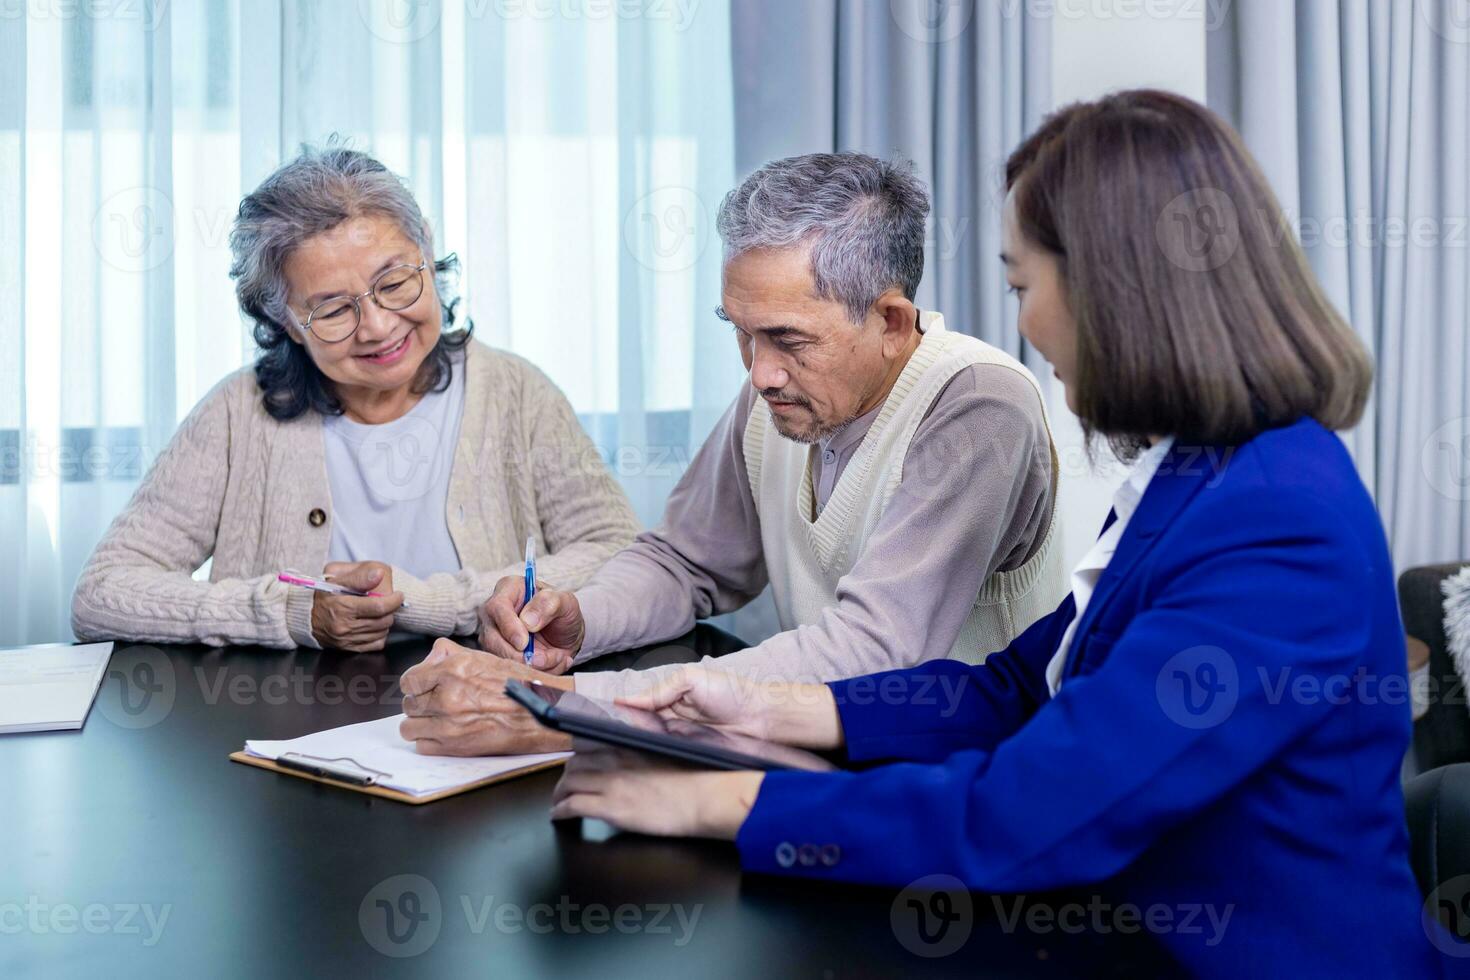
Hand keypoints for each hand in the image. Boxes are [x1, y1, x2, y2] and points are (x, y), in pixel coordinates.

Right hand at [310, 561, 403, 651]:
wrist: (302, 616)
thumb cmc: (321, 595)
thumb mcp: (335, 578)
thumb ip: (359, 576)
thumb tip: (379, 574)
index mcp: (342, 607)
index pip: (379, 606)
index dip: (394, 600)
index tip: (398, 595)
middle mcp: (344, 626)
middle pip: (384, 621)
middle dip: (391, 610)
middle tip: (388, 602)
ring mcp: (346, 639)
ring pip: (382, 633)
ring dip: (385, 621)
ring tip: (379, 612)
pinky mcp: (348, 648)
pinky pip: (376, 644)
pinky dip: (379, 634)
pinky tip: (373, 624)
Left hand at [400, 637, 574, 754]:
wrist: (539, 713)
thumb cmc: (517, 685)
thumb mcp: (483, 657)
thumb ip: (450, 654)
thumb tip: (428, 659)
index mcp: (452, 670)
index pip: (409, 681)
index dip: (416, 684)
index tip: (423, 688)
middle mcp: (446, 696)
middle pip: (408, 704)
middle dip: (420, 704)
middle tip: (437, 704)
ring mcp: (447, 723)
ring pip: (409, 727)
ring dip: (421, 724)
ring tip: (439, 720)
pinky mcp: (453, 746)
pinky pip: (422, 746)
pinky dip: (431, 741)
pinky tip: (447, 733)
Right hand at [477, 574, 583, 674]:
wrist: (565, 631)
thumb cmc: (562, 610)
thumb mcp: (565, 601)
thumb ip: (549, 603)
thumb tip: (528, 621)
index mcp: (508, 589)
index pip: (498, 608)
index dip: (509, 627)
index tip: (524, 643)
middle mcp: (495, 613)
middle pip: (492, 638)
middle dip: (521, 655)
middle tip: (545, 658)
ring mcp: (494, 636)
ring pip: (501, 658)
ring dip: (532, 665)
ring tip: (556, 657)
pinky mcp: (500, 655)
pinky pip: (512, 670)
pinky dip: (535, 672)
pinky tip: (553, 663)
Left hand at [549, 743, 763, 839]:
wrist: (703, 797)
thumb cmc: (695, 779)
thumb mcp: (666, 755)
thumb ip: (642, 754)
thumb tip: (632, 762)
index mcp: (629, 745)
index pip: (589, 743)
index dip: (578, 755)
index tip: (576, 762)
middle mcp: (615, 759)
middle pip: (574, 763)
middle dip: (566, 775)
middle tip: (565, 786)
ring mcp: (610, 782)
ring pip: (568, 782)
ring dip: (559, 793)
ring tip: (558, 802)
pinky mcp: (609, 806)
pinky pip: (572, 806)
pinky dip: (560, 811)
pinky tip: (558, 817)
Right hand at [618, 666, 843, 749]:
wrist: (762, 717)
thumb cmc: (732, 692)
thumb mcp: (692, 680)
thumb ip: (660, 690)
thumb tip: (627, 700)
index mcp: (668, 701)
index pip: (636, 710)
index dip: (619, 716)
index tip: (596, 721)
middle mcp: (670, 722)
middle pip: (639, 731)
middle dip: (622, 736)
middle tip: (600, 742)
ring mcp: (679, 742)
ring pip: (650, 747)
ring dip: (636, 750)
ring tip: (613, 754)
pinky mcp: (690, 758)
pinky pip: (668, 759)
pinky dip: (656, 760)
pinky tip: (642, 763)